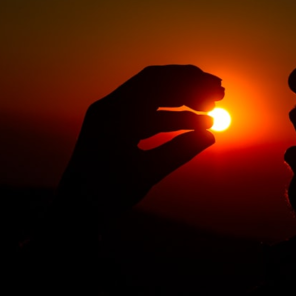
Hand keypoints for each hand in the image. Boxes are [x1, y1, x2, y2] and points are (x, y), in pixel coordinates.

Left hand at [56, 65, 224, 221]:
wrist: (75, 212)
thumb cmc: (106, 195)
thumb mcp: (146, 174)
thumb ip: (179, 152)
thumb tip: (211, 136)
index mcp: (114, 113)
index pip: (157, 82)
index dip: (191, 83)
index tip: (217, 92)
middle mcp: (110, 107)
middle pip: (156, 83)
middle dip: (189, 86)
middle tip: (220, 94)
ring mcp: (111, 117)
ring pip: (153, 98)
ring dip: (182, 102)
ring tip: (211, 111)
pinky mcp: (114, 129)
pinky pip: (147, 114)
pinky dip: (171, 117)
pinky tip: (195, 126)